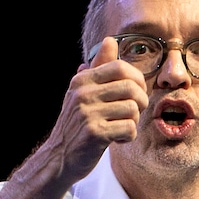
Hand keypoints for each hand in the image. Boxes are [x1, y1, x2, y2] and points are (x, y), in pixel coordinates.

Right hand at [46, 37, 148, 180]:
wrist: (59, 157)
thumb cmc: (77, 124)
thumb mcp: (83, 92)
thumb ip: (98, 68)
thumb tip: (109, 41)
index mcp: (82, 80)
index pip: (120, 67)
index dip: (137, 79)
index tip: (136, 92)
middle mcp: (83, 94)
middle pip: (131, 88)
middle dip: (140, 102)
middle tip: (134, 113)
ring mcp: (87, 114)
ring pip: (132, 109)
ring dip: (133, 122)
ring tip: (122, 127)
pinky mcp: (94, 134)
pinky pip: (128, 128)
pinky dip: (128, 136)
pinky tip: (118, 139)